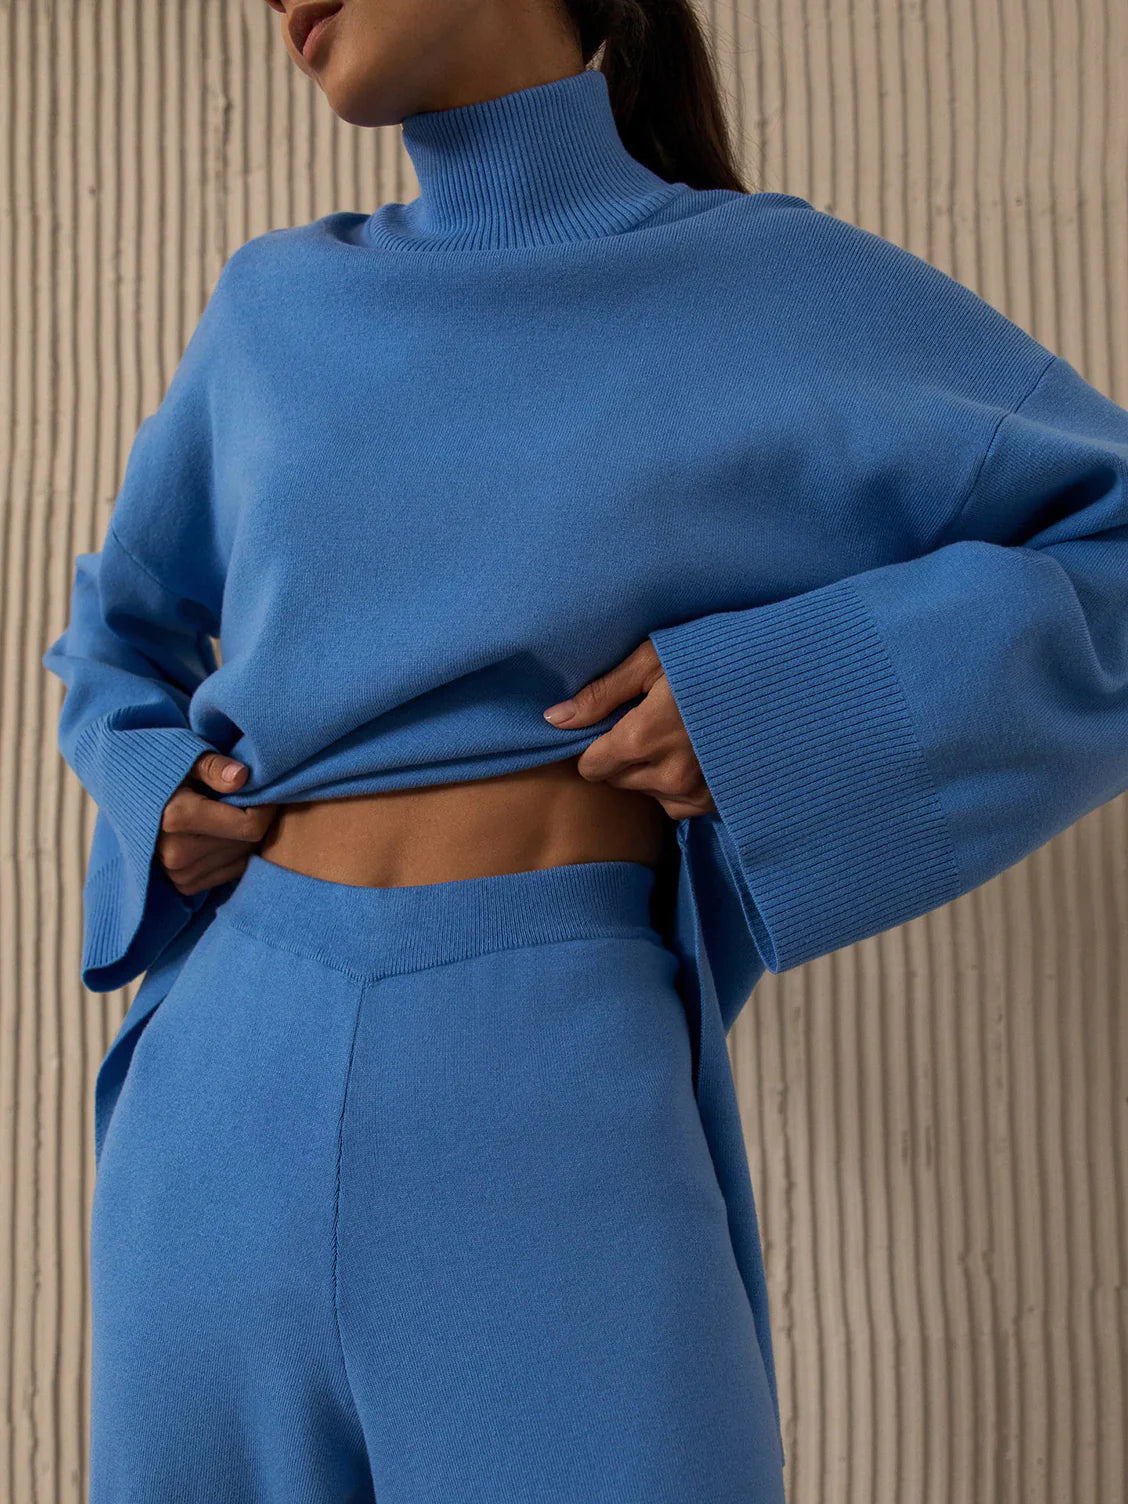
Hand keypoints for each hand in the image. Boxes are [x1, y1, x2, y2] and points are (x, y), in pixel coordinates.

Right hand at [157, 752, 278, 896]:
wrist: (130, 802)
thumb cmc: (167, 774)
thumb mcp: (188, 759)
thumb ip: (215, 766)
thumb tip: (243, 777)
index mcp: (175, 817)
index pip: (249, 826)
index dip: (265, 807)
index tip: (262, 791)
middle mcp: (176, 853)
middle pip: (248, 843)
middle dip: (256, 819)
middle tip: (247, 799)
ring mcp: (179, 874)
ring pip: (242, 858)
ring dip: (246, 837)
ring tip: (232, 814)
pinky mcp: (184, 886)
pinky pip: (231, 872)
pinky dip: (235, 853)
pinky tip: (223, 833)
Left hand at [542, 639, 716, 819]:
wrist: (783, 678)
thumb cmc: (713, 656)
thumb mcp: (652, 660)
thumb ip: (601, 693)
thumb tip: (553, 719)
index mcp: (643, 739)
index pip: (591, 767)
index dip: (595, 745)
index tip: (613, 725)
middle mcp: (668, 776)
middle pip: (618, 780)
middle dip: (623, 756)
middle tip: (648, 724)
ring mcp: (697, 793)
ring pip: (647, 793)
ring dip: (651, 772)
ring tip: (676, 736)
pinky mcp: (719, 802)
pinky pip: (678, 805)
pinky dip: (678, 786)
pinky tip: (693, 755)